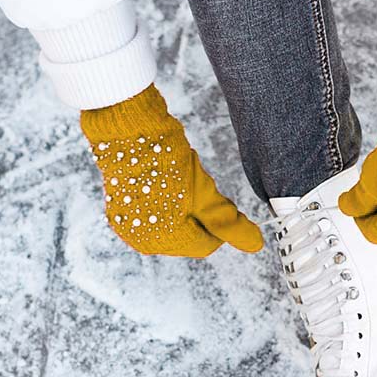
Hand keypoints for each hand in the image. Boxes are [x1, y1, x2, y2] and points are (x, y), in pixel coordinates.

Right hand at [81, 85, 263, 257]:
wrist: (128, 131)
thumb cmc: (167, 162)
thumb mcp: (206, 195)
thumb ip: (229, 224)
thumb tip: (256, 245)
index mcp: (166, 242)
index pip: (207, 245)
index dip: (219, 224)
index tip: (219, 200)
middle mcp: (144, 241)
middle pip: (188, 239)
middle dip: (199, 218)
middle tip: (199, 189)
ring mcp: (129, 226)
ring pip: (171, 227)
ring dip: (182, 210)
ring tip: (178, 184)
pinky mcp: (119, 211)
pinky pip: (152, 216)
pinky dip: (163, 204)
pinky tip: (163, 184)